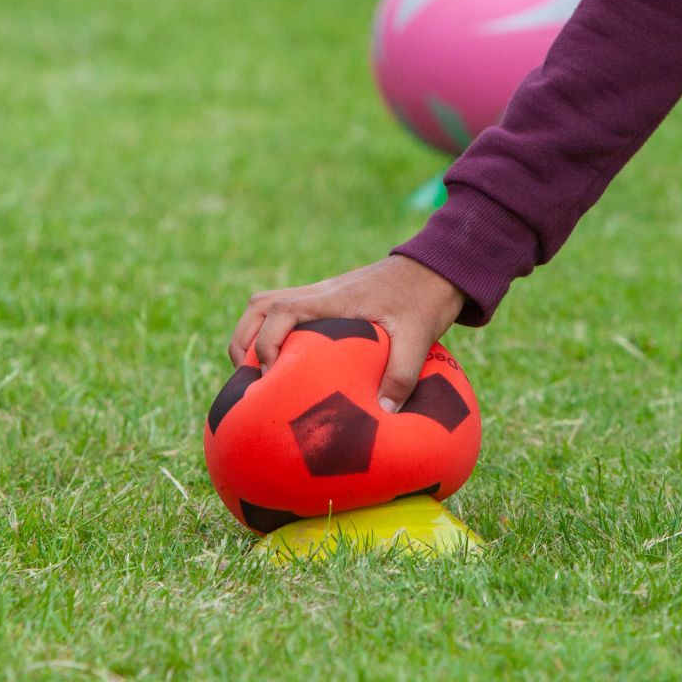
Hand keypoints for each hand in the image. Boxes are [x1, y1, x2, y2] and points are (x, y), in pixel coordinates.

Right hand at [230, 256, 466, 410]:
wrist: (437, 267)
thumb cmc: (426, 299)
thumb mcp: (419, 337)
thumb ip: (402, 375)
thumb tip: (383, 414)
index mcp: (335, 299)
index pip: (280, 310)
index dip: (266, 343)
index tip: (272, 377)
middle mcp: (321, 293)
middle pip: (259, 305)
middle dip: (244, 341)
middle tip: (252, 381)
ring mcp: (322, 294)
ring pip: (266, 305)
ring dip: (253, 336)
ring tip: (260, 376)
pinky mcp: (327, 300)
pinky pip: (285, 311)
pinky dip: (272, 334)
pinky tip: (285, 365)